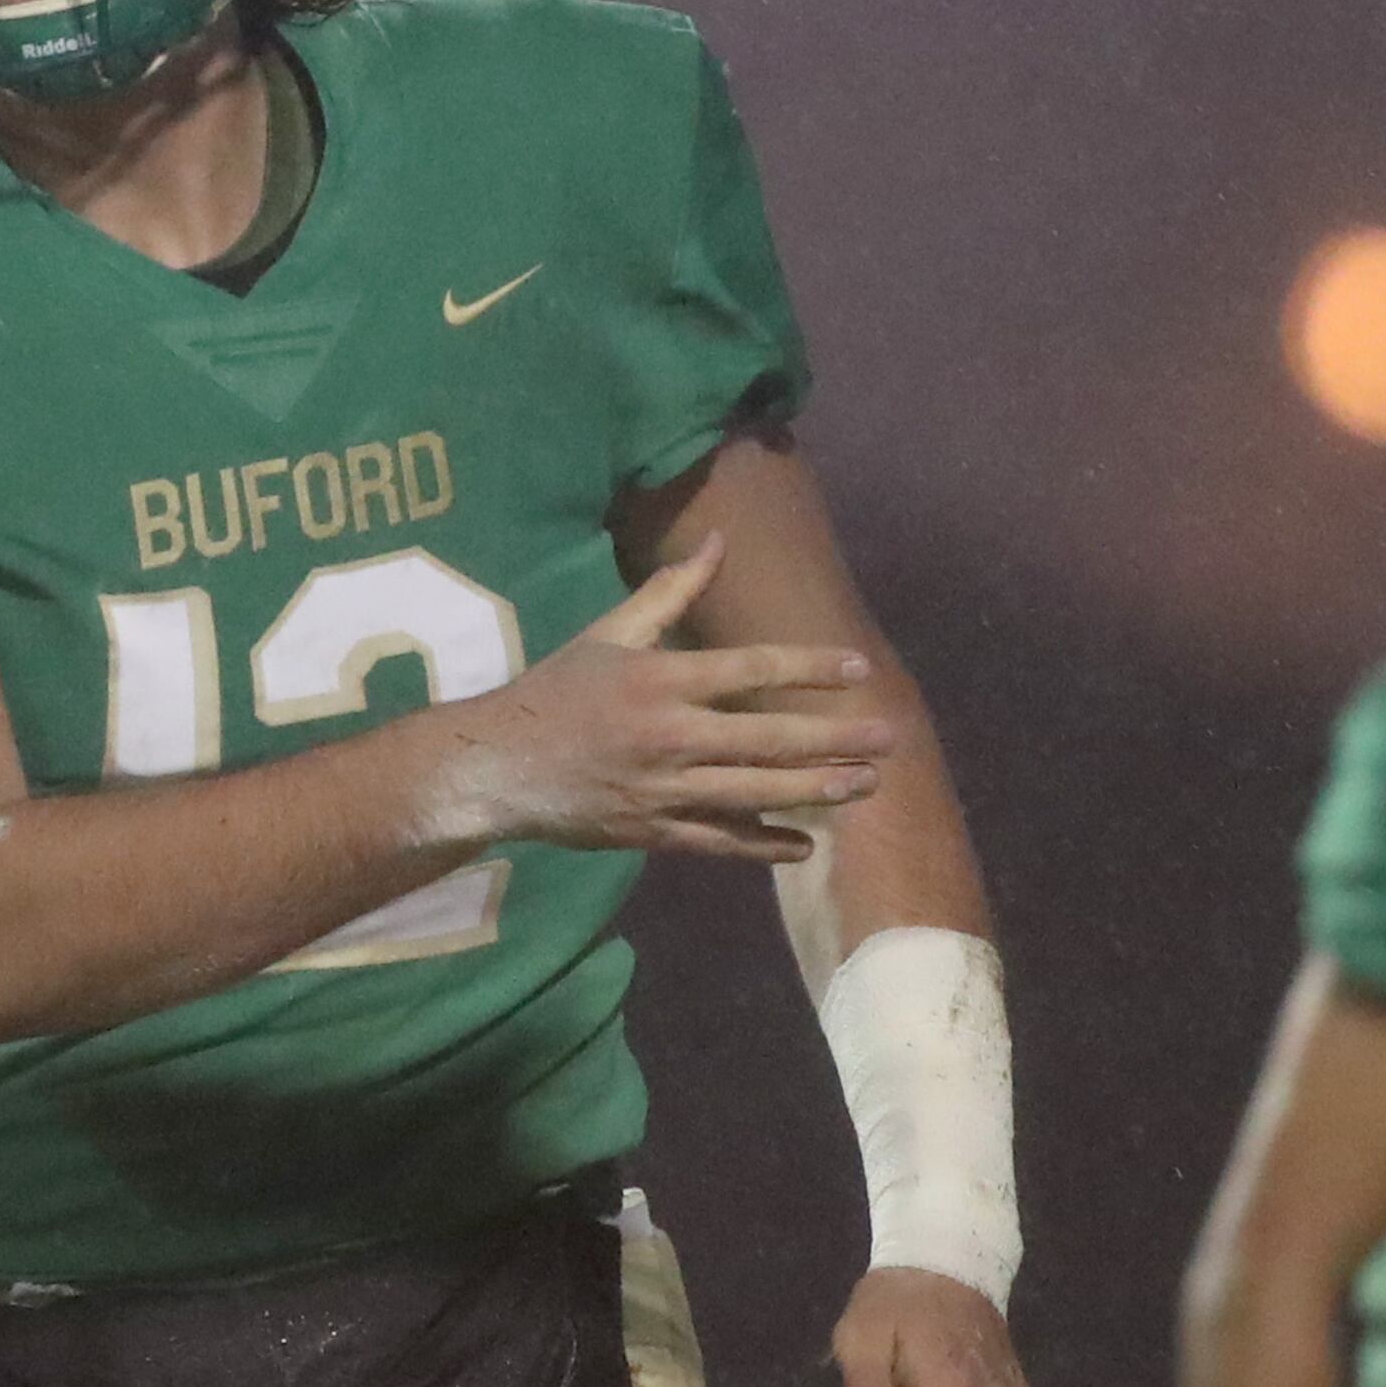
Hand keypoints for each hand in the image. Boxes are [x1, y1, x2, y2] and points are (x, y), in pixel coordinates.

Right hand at [424, 537, 890, 861]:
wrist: (497, 766)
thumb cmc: (556, 693)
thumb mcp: (607, 634)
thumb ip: (669, 593)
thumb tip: (719, 541)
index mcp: (658, 680)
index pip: (749, 670)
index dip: (808, 668)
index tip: (857, 667)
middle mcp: (667, 735)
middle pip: (766, 739)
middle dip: (833, 739)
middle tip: (888, 738)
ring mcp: (661, 789)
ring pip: (753, 794)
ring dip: (813, 790)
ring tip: (862, 786)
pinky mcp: (652, 831)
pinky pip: (719, 841)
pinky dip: (763, 844)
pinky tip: (804, 843)